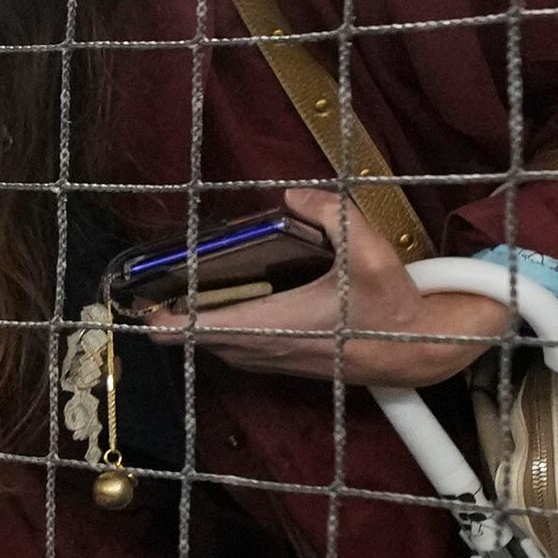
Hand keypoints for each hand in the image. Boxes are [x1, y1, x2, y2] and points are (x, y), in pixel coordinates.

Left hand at [152, 186, 513, 387]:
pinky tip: (235, 297)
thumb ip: (333, 215)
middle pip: (195, 338)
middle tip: (164, 279)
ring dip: (201, 321)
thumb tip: (294, 193)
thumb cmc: (390, 307)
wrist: (419, 351)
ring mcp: (270, 361)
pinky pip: (237, 348)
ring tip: (190, 286)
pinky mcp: (282, 363)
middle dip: (176, 312)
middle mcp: (262, 349)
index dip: (159, 318)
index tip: (138, 300)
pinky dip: (225, 327)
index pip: (194, 330)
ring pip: (215, 344)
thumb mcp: (370, 253)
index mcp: (270, 325)